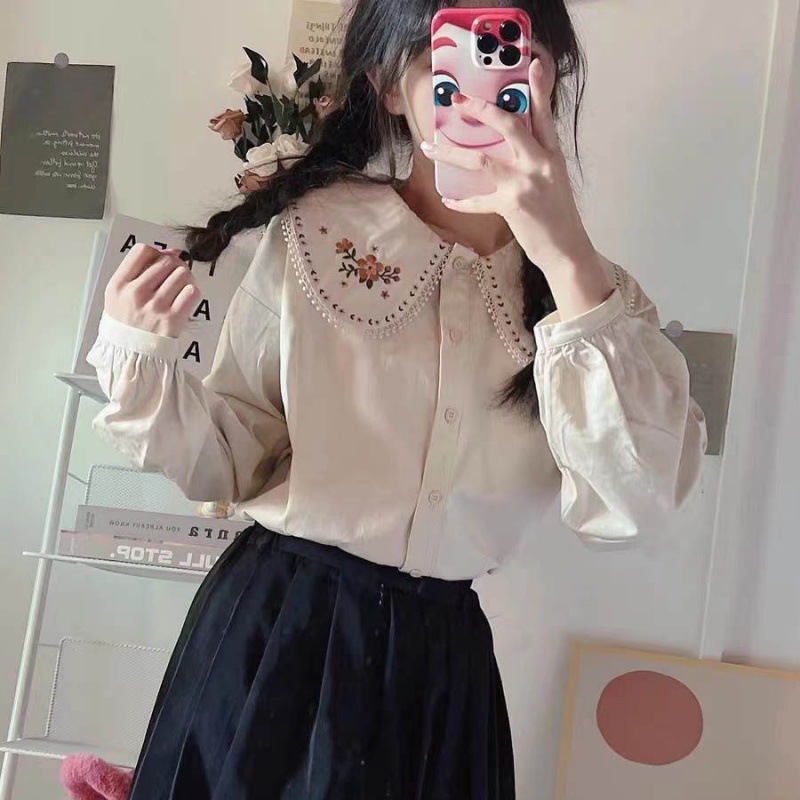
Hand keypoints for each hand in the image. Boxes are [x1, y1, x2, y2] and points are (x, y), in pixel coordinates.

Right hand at [104, 244, 199, 337]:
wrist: (132, 353)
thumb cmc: (127, 322)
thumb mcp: (118, 294)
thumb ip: (138, 271)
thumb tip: (171, 251)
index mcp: (119, 285)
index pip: (142, 251)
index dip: (156, 252)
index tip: (160, 260)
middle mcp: (136, 294)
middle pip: (166, 260)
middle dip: (174, 264)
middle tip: (174, 275)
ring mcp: (155, 306)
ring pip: (182, 274)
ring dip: (185, 278)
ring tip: (180, 287)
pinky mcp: (173, 319)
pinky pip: (192, 292)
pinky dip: (192, 292)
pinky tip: (185, 298)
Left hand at [420, 56, 596, 273]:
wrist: (566, 250)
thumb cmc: (557, 217)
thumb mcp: (552, 181)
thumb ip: (534, 161)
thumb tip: (505, 150)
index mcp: (552, 155)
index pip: (545, 114)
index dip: (539, 88)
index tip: (532, 65)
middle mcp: (540, 163)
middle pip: (508, 125)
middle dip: (480, 109)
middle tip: (458, 101)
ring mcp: (525, 183)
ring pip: (480, 158)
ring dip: (450, 152)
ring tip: (429, 148)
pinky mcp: (511, 205)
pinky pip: (477, 199)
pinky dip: (461, 201)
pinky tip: (449, 200)